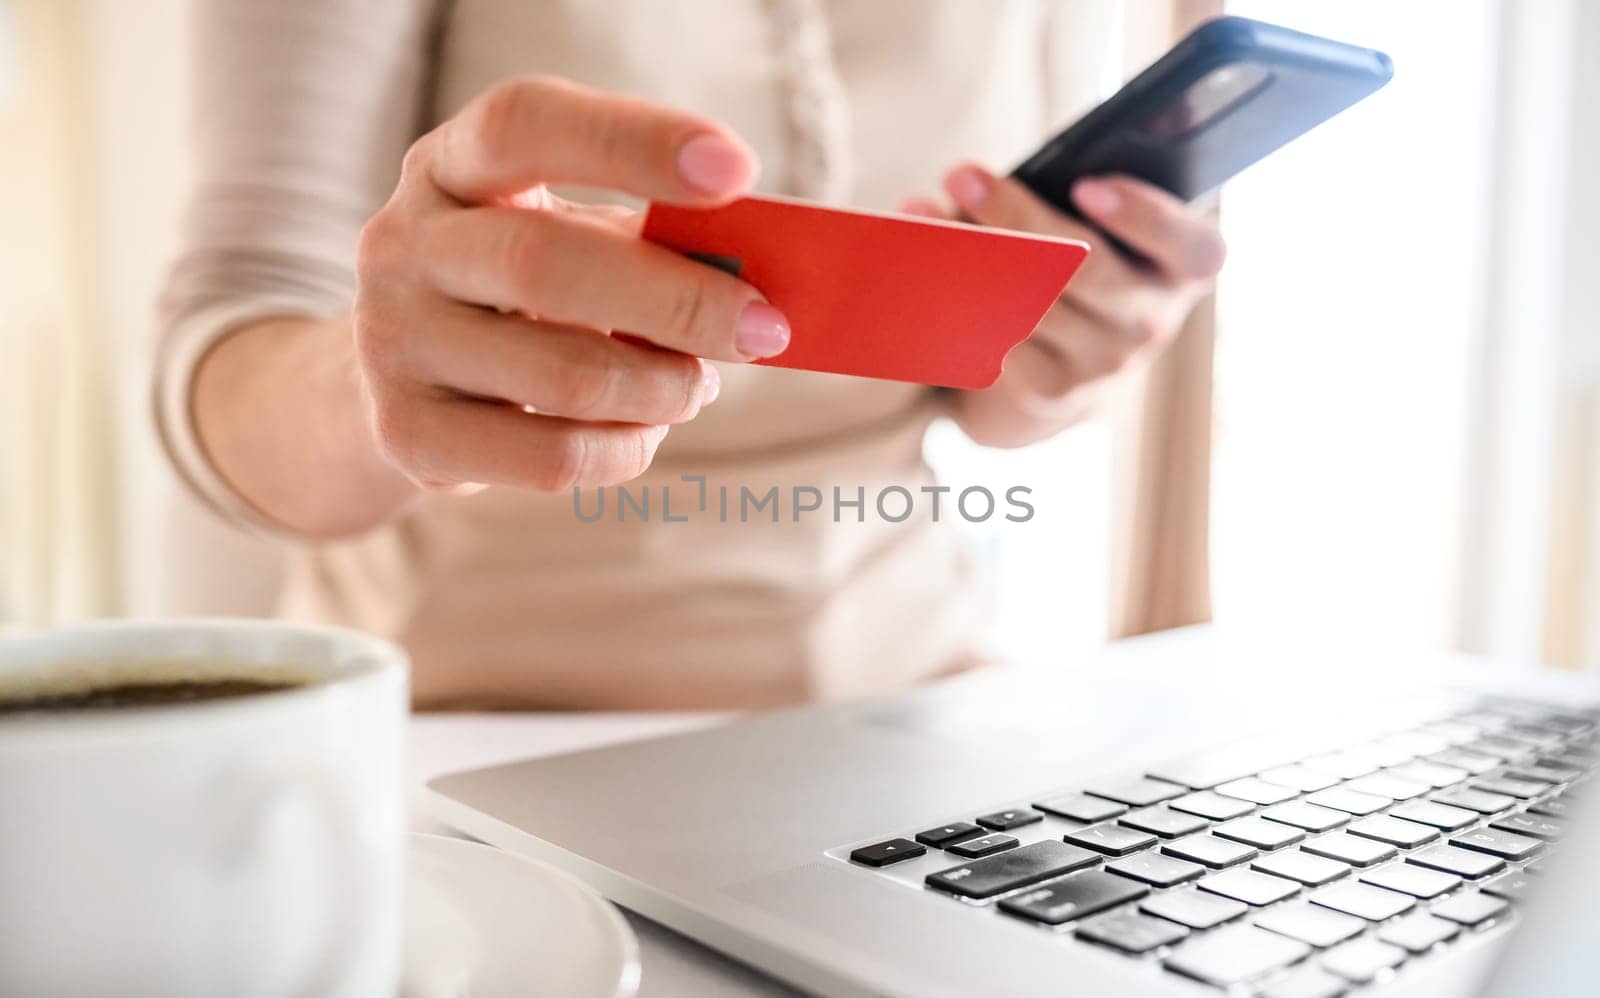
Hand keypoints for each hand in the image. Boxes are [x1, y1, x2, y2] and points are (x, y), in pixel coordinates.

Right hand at [354, 76, 789, 493]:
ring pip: (563, 377)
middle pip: (546, 263)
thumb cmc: (520, 297)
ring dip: (663, 388)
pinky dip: (626, 449)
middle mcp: (402, 243)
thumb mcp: (566, 238)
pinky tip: (643, 430)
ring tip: (695, 386)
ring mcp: (394, 343)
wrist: (395, 387)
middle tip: (764, 329)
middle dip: (679, 301)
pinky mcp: (408, 436)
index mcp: (451, 166)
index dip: (632, 142)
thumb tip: (754, 283)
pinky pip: (551, 457)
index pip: (526, 123)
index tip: (737, 172)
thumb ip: (644, 243)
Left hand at [903, 166, 1224, 446]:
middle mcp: (1155, 319)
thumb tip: (974, 187)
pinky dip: (963, 306)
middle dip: (1016, 218)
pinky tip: (930, 277)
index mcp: (1185, 266)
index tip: (1085, 186)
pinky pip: (1005, 343)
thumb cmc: (1090, 264)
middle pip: (1084, 268)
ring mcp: (1109, 362)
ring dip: (971, 260)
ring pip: (1032, 305)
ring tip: (921, 222)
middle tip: (962, 176)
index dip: (1143, 217)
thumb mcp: (1104, 231)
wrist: (1077, 359)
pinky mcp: (1058, 390)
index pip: (1192, 246)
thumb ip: (1064, 199)